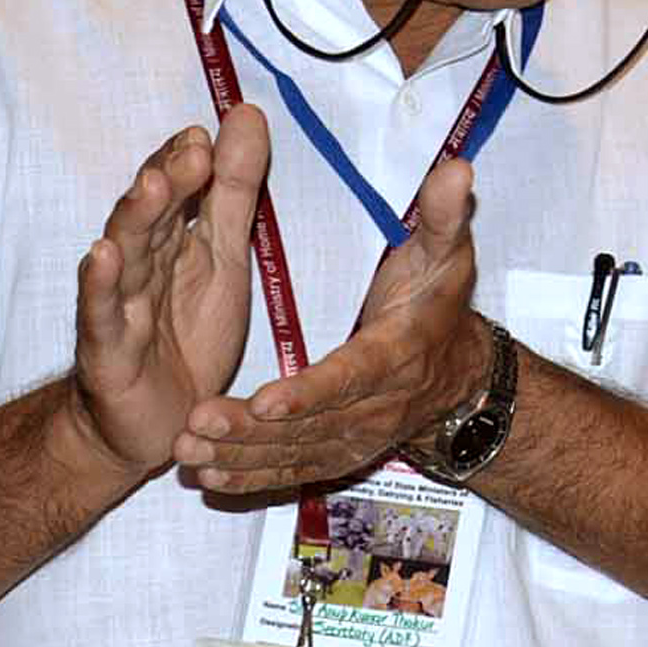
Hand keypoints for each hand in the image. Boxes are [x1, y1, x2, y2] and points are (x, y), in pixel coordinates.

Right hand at [68, 111, 267, 478]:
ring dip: (135, 220)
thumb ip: (233, 191)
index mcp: (170, 243)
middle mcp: (139, 266)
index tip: (208, 131)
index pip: (175, 190)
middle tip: (194, 149)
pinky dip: (100, 284)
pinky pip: (101, 314)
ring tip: (152, 186)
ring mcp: (118, 306)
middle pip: (150, 216)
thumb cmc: (187, 334)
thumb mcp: (224, 258)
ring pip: (124, 257)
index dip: (188, 161)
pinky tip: (101, 255)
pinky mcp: (107, 351)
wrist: (159, 422)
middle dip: (169, 180)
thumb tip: (246, 114)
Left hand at [177, 154, 487, 494]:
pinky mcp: (340, 452)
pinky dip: (252, 479)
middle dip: (254, 428)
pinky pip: (294, 471)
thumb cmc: (439, 301)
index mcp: (399, 352)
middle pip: (312, 424)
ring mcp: (358, 435)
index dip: (311, 390)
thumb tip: (455, 168)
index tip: (267, 399)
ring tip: (188, 449)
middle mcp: (379, 405)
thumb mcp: (448, 253)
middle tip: (198, 421)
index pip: (353, 375)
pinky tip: (210, 477)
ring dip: (241, 455)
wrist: (459, 373)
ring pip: (296, 452)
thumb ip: (443, 215)